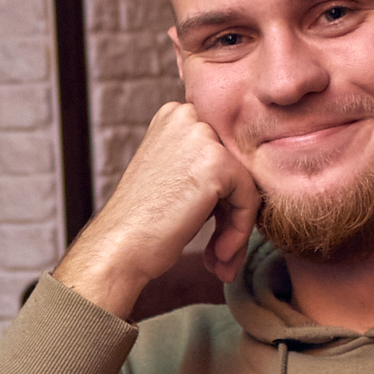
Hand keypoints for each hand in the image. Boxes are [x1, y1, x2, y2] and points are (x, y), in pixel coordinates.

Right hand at [52, 101, 259, 317]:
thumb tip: (254, 181)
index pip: (224, 151)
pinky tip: (217, 254)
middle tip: (219, 251)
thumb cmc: (142, 222)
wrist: (119, 246)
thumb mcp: (174, 176)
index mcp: (176, 115)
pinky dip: (239, 231)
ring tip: (218, 258)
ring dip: (236, 227)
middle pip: (237, 166)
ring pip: (247, 184)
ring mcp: (202, 136)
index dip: (224, 195)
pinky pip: (250, 199)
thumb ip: (207, 166)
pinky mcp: (217, 163)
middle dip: (232, 213)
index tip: (214, 229)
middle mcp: (188, 115)